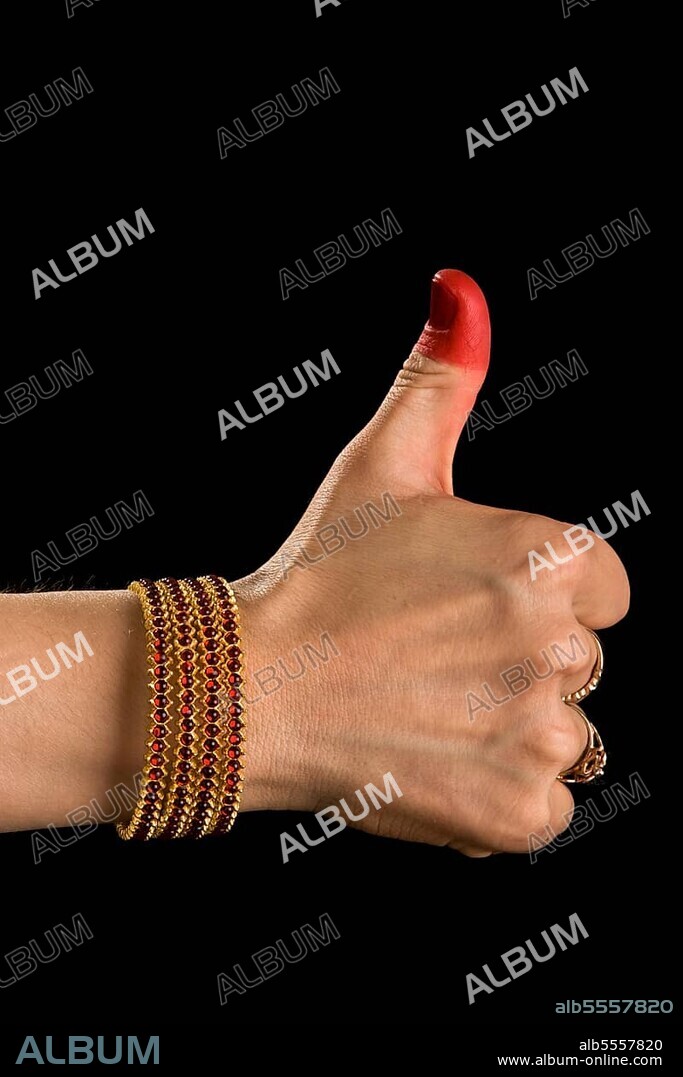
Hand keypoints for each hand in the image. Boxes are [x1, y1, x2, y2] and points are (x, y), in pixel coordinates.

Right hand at [236, 270, 629, 855]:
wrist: (250, 688)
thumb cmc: (318, 573)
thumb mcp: (383, 463)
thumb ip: (438, 378)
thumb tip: (460, 289)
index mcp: (548, 557)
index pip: (602, 590)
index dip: (538, 601)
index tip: (472, 609)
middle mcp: (560, 645)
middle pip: (580, 662)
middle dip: (519, 665)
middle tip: (430, 658)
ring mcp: (542, 735)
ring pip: (564, 736)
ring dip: (507, 733)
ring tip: (426, 711)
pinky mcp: (518, 812)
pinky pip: (544, 808)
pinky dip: (498, 800)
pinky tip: (436, 764)